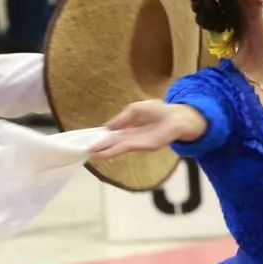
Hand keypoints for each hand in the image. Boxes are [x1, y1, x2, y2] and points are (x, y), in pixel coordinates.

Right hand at [90, 100, 205, 159]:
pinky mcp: (143, 146)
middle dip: (100, 146)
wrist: (176, 117)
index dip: (100, 136)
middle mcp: (131, 136)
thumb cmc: (158, 111)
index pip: (111, 133)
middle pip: (112, 142)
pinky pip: (126, 148)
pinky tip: (105, 153)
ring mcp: (137, 142)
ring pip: (117, 147)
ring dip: (105, 150)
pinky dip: (114, 151)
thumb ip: (121, 119)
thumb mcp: (135, 110)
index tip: (88, 139)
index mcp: (128, 127)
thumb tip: (107, 127)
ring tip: (92, 153)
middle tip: (86, 149)